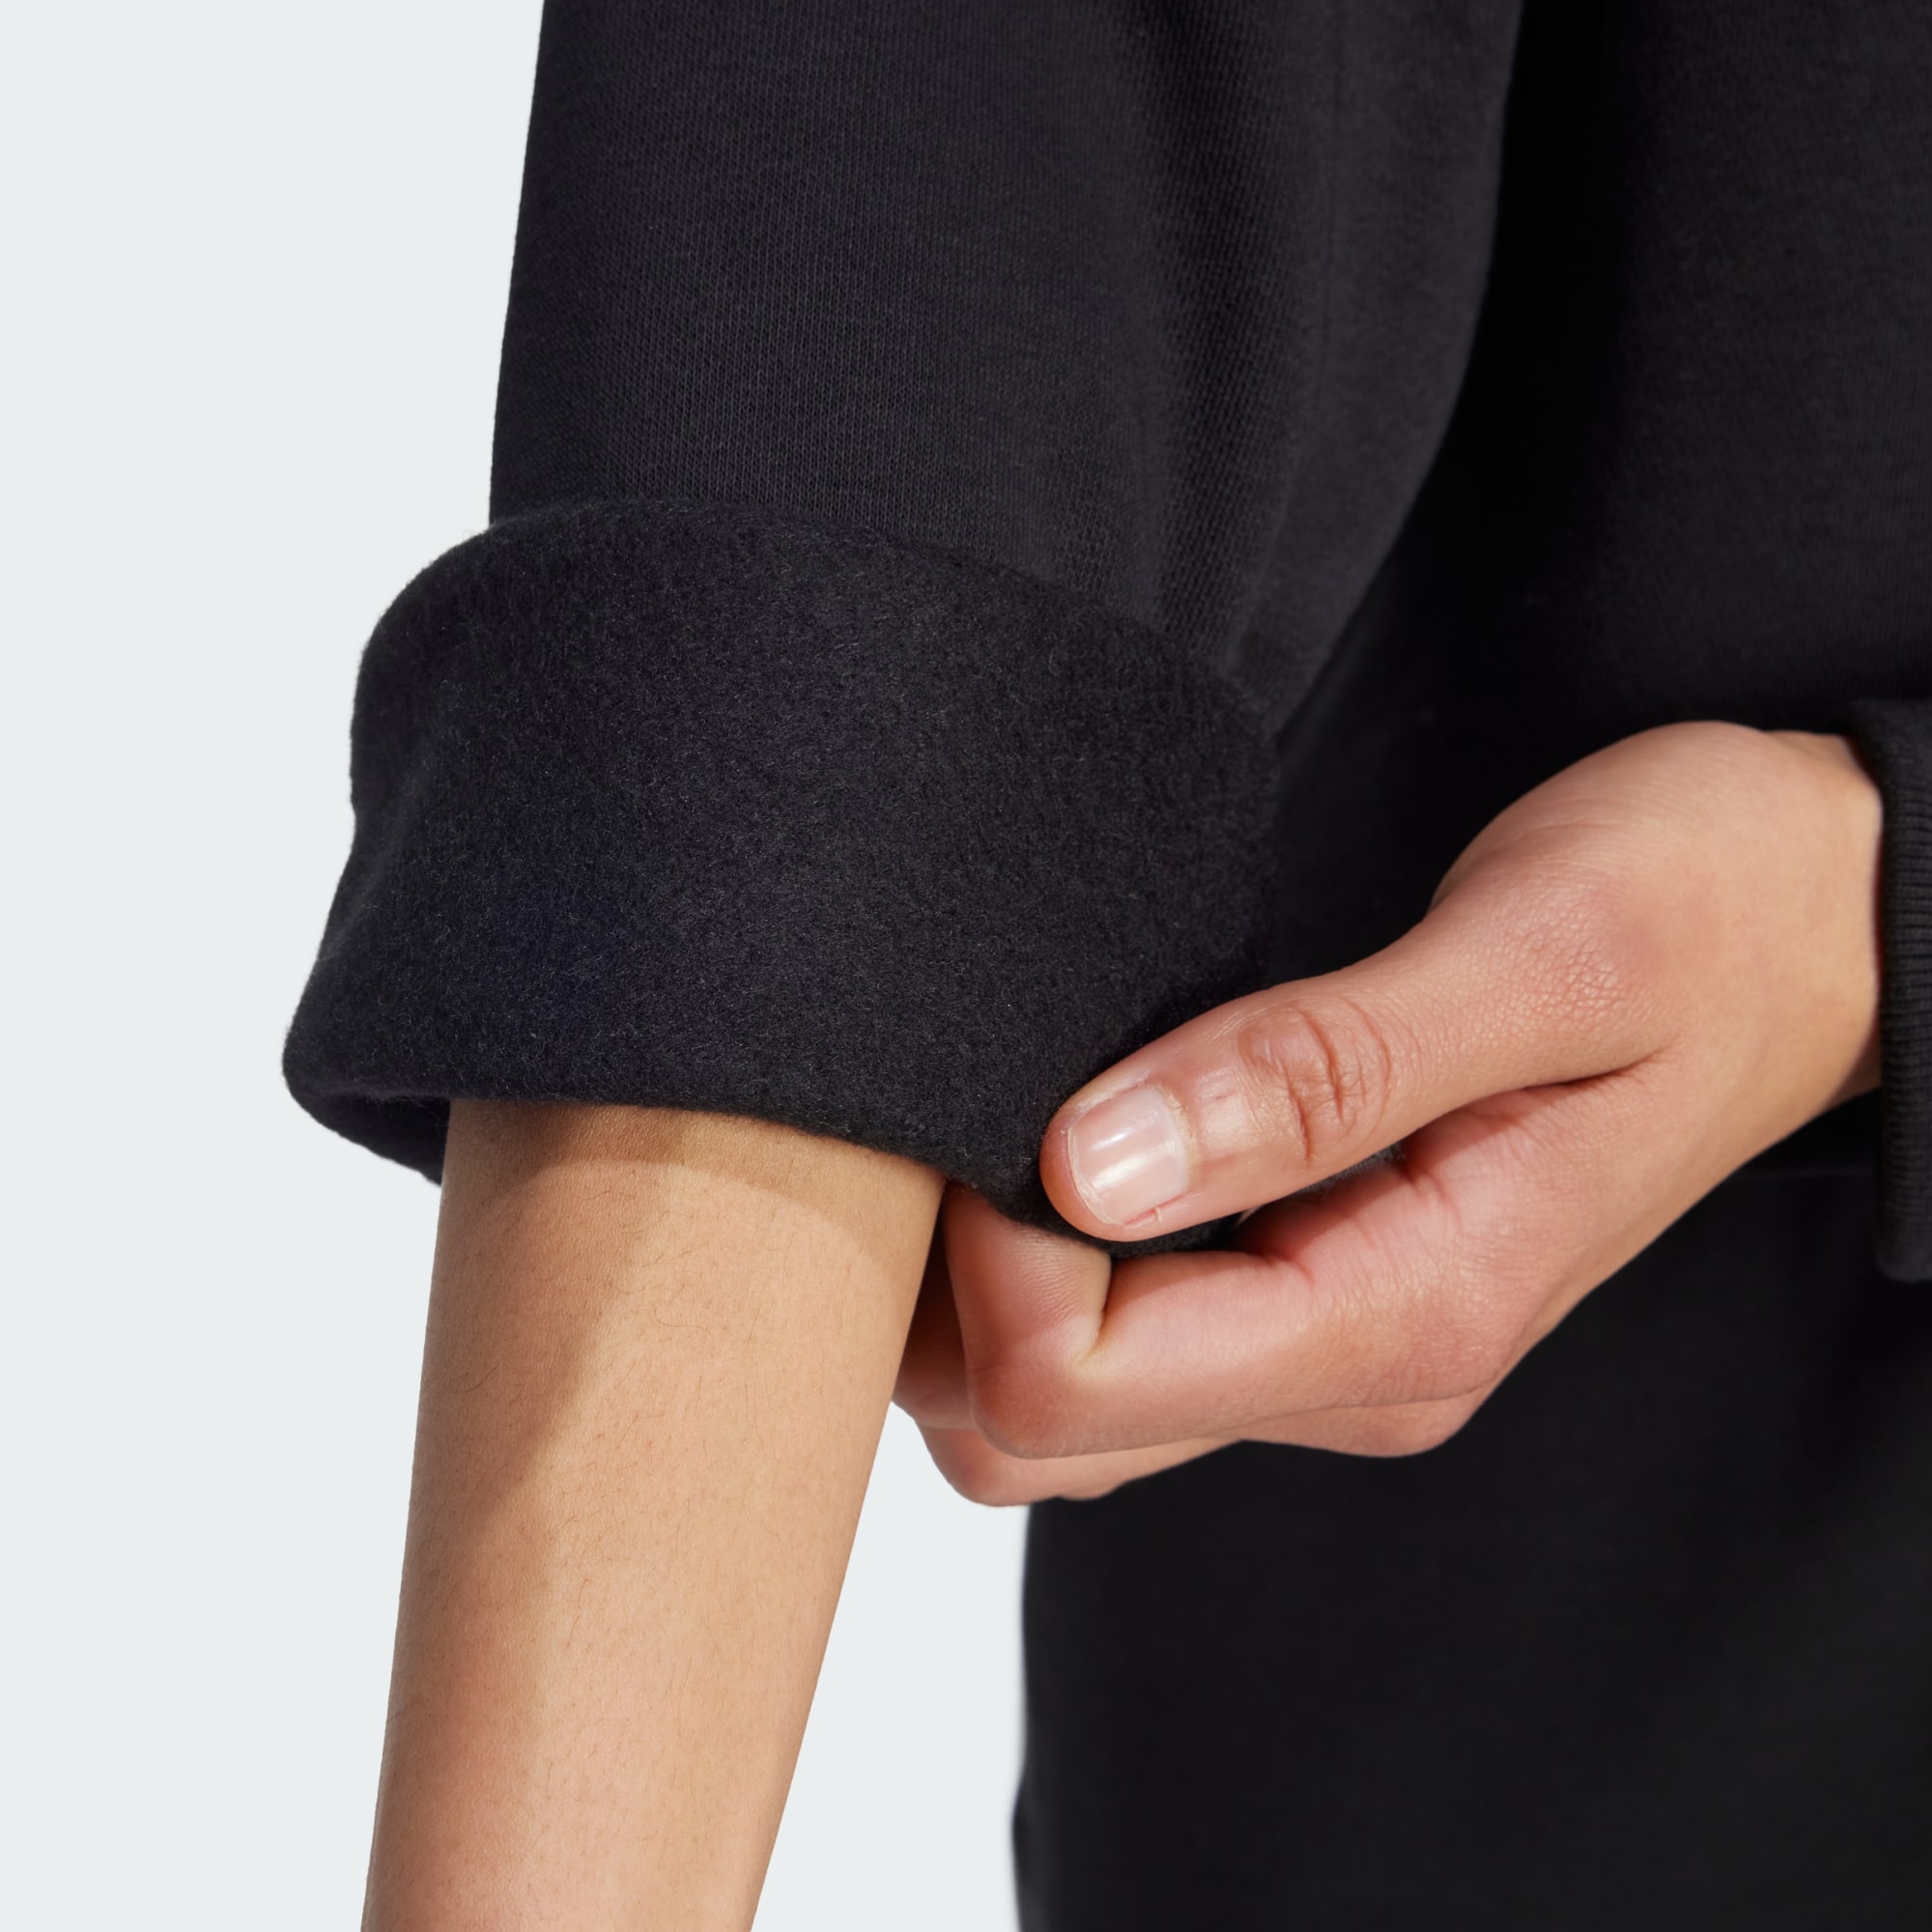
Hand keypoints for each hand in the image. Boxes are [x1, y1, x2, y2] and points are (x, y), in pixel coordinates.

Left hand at [895, 722, 1882, 1502]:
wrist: (1807, 927)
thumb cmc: (1704, 915)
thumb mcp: (1533, 962)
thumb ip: (1315, 1073)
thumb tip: (1090, 1165)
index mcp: (1403, 1315)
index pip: (1077, 1384)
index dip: (990, 1248)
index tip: (1009, 1095)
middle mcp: (1352, 1367)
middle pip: (1039, 1430)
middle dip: (953, 1294)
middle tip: (967, 1107)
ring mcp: (1326, 1338)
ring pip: (1059, 1406)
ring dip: (984, 1286)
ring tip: (1002, 1107)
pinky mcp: (1309, 1282)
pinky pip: (1114, 1336)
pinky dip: (1036, 1263)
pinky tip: (1050, 1133)